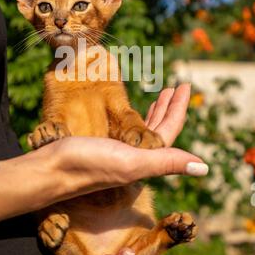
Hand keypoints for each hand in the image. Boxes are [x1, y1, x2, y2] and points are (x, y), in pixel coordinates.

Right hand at [37, 82, 206, 204]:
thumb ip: (165, 162)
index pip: (169, 131)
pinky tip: (129, 112)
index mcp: (145, 160)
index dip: (179, 109)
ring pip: (142, 129)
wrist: (49, 170)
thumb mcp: (131, 162)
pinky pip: (124, 129)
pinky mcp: (101, 148)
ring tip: (160, 95)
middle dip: (169, 108)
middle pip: (159, 130)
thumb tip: (205, 168)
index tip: (184, 84)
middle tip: (176, 87)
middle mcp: (134, 158)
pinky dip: (132, 117)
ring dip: (153, 111)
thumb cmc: (88, 165)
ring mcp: (117, 153)